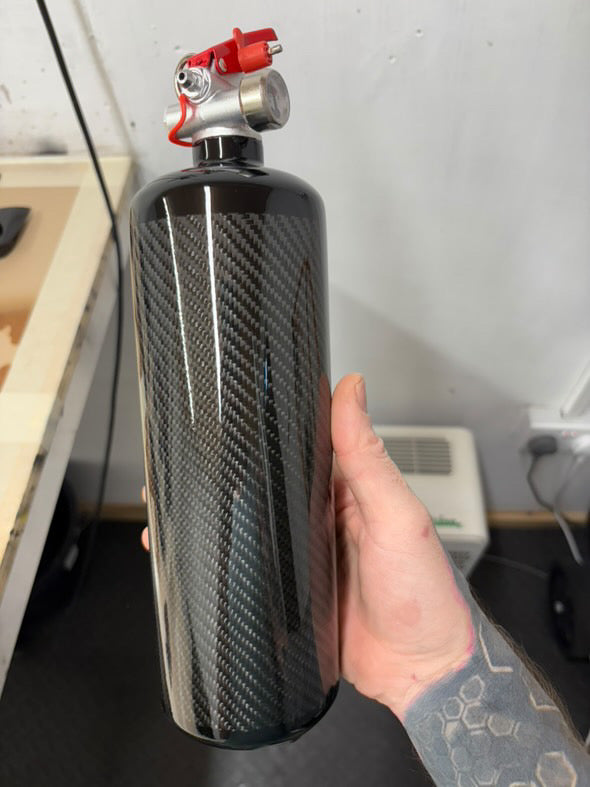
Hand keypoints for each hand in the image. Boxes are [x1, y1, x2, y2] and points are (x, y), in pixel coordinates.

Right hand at [140, 374, 474, 721]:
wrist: (419, 671)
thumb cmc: (424, 593)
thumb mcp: (397, 516)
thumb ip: (368, 458)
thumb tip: (352, 391)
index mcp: (350, 490)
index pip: (306, 444)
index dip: (277, 425)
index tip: (243, 403)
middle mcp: (324, 518)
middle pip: (272, 485)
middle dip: (235, 473)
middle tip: (194, 458)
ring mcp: (306, 555)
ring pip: (256, 525)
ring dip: (226, 516)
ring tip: (182, 501)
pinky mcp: (292, 591)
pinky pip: (256, 568)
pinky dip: (232, 560)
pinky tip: (207, 554)